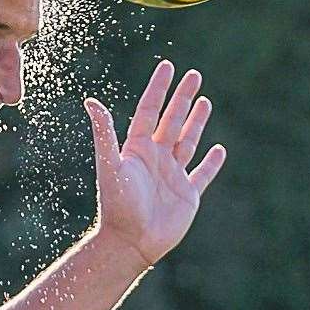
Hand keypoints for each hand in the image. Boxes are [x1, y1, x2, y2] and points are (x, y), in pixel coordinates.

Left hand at [85, 60, 225, 266]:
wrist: (130, 242)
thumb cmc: (117, 205)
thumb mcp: (110, 165)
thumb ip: (104, 133)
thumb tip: (90, 101)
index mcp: (137, 148)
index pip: (150, 110)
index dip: (159, 88)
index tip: (168, 66)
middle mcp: (155, 158)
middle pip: (172, 120)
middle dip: (183, 98)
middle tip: (194, 75)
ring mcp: (173, 176)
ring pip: (188, 141)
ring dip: (196, 122)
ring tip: (205, 101)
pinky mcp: (187, 195)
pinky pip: (203, 174)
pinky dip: (212, 163)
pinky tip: (219, 150)